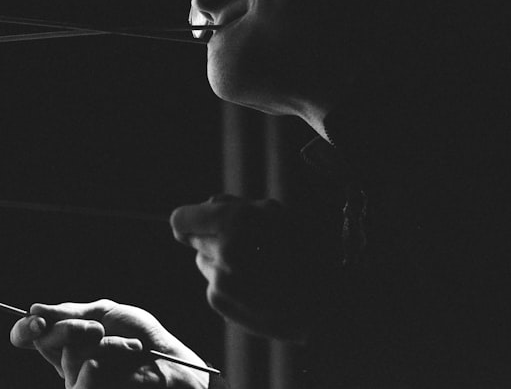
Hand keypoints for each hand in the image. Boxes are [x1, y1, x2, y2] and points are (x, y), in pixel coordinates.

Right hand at [10, 299, 208, 388]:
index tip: (36, 319)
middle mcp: (68, 362)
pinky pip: (82, 381)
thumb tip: (34, 310)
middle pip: (46, 342)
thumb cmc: (144, 339)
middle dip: (71, 329)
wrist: (172, 363)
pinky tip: (114, 362)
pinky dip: (101, 363)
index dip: (25, 328)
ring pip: (68, 358)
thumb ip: (71, 314)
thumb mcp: (106, 315)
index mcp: (68, 340)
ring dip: (102, 345)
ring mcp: (78, 381)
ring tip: (129, 347)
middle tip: (98, 328)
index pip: (31, 336)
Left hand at [171, 196, 339, 341]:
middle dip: (214, 239)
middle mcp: (222, 251)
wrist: (329, 303)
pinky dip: (230, 286)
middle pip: (196, 240)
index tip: (197, 227)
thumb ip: (237, 207)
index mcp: (235, 221)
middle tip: (249, 247)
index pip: (182, 219)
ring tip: (259, 270)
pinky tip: (258, 290)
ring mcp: (220, 280)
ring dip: (222, 263)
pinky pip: (215, 285)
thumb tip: (208, 206)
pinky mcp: (222, 302)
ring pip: (206, 262)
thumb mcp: (278, 214)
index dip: (191, 222)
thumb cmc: (308, 251)